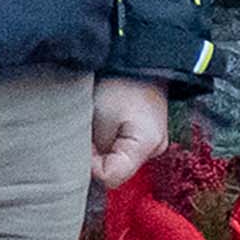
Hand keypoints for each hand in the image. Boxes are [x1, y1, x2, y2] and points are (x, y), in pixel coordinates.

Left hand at [90, 77, 172, 191]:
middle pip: (115, 172)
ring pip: (117, 162)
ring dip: (102, 149)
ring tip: (100, 121)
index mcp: (147, 146)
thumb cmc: (116, 83)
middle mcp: (155, 150)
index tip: (85, 139)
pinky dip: (109, 142)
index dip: (90, 163)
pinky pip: (123, 151)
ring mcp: (154, 145)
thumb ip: (91, 151)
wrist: (136, 60)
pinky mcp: (147, 138)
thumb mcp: (97, 116)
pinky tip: (107, 124)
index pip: (110, 178)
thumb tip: (84, 169)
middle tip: (90, 128)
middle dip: (96, 156)